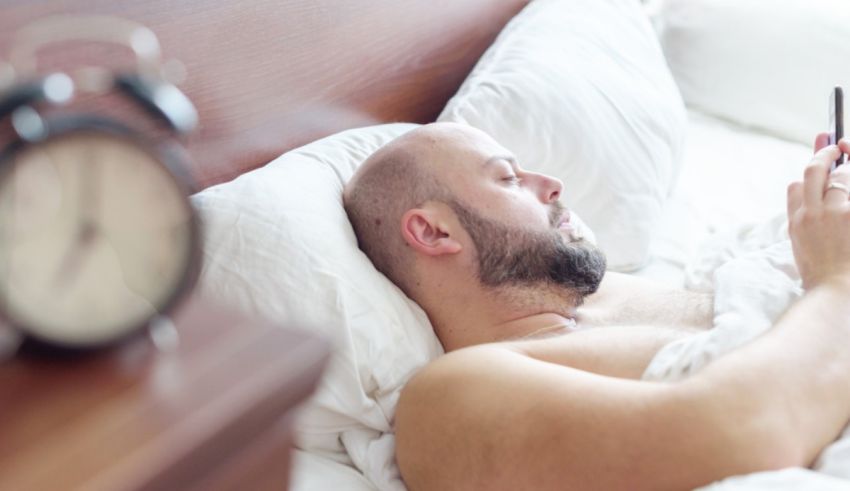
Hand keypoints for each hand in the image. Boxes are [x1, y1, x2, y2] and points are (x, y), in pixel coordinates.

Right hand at [787, 136, 849, 289]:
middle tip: (839, 147)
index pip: (797, 186)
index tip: (823, 157)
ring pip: (842, 176)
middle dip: (826, 154)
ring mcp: (835, 212)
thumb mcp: (803, 248)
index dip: (810, 170)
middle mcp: (812, 214)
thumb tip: (800, 188)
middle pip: (814, 171)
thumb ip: (802, 219)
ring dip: (849, 172)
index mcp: (797, 223)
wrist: (837, 294)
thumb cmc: (825, 276)